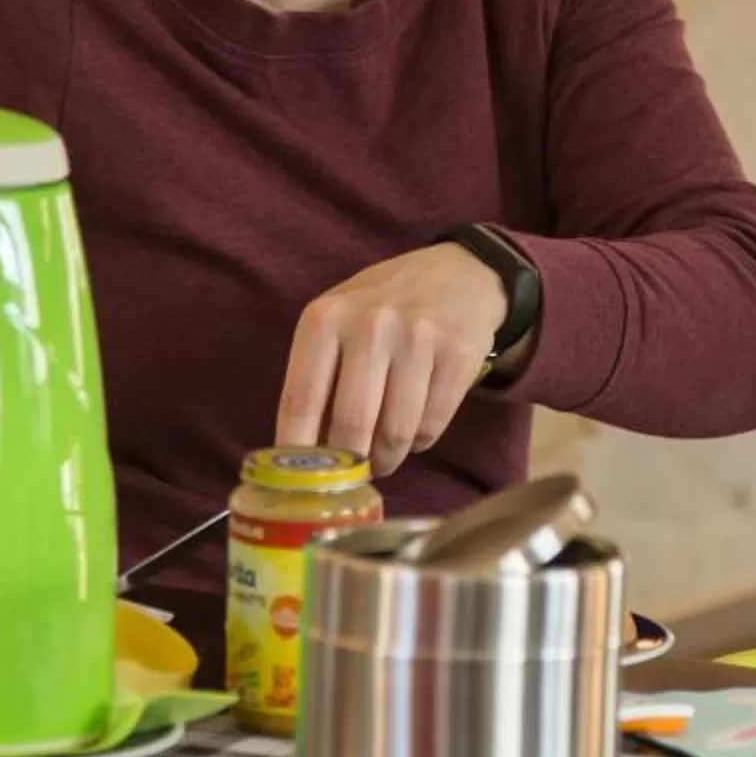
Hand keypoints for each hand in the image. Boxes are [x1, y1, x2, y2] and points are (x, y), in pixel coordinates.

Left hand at [278, 244, 506, 475]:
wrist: (459, 273)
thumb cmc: (384, 308)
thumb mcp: (339, 321)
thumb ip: (318, 376)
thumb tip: (302, 455)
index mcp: (325, 318)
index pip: (300, 400)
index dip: (297, 451)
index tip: (296, 483)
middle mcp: (370, 324)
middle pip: (350, 425)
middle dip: (350, 464)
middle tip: (351, 475)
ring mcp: (418, 338)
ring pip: (396, 433)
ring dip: (387, 458)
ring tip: (383, 456)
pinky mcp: (458, 354)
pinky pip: (431, 426)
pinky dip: (420, 442)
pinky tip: (415, 429)